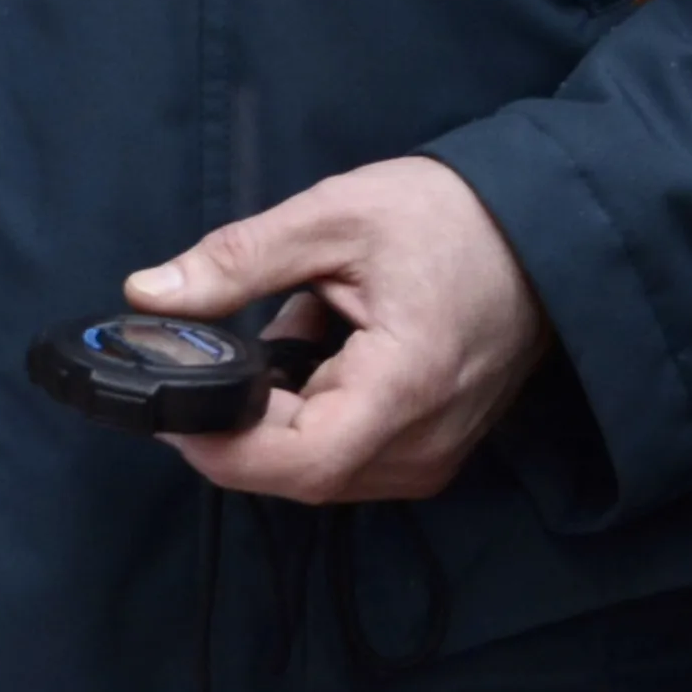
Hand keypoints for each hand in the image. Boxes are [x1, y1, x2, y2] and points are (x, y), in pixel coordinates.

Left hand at [135, 155, 549, 505]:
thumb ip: (237, 262)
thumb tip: (148, 295)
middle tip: (203, 356)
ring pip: (318, 470)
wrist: (543, 232)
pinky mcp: (430, 452)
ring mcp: (432, 456)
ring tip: (281, 337)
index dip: (224, 445)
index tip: (172, 404)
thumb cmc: (449, 219)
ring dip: (274, 418)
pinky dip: (309, 417)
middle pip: (300, 473)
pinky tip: (313, 356)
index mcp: (407, 387)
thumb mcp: (333, 217)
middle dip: (236, 424)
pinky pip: (346, 458)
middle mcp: (425, 443)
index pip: (301, 461)